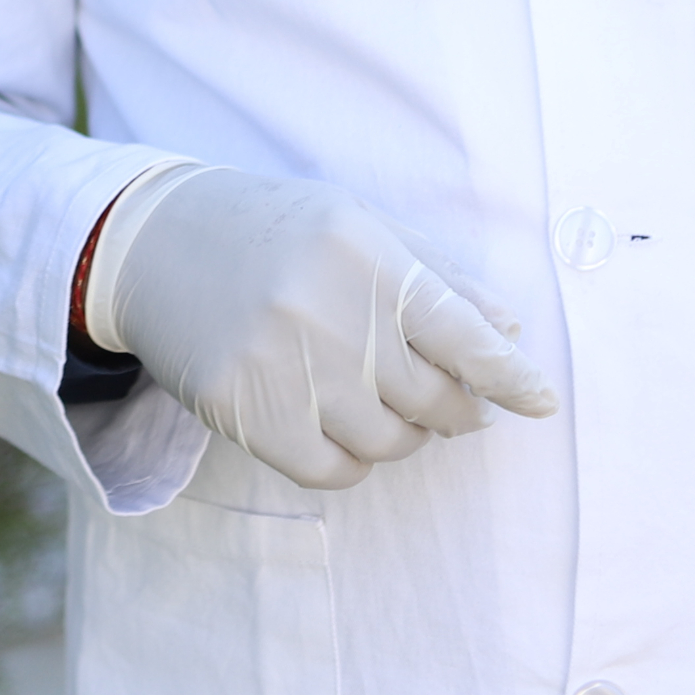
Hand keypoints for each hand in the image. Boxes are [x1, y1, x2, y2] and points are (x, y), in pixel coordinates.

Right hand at [82, 161, 557, 489]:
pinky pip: (333, 470)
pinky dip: (348, 459)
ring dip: (399, 434)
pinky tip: (332, 423)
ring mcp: (284, 366)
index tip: (542, 402)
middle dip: (453, 407)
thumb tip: (510, 331)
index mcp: (366, 255)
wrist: (152, 241)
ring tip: (373, 399)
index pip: (464, 334)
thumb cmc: (270, 229)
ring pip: (389, 443)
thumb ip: (436, 274)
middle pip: (435, 401)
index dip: (510, 377)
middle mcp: (329, 312)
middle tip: (442, 398)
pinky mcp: (245, 411)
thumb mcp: (356, 223)